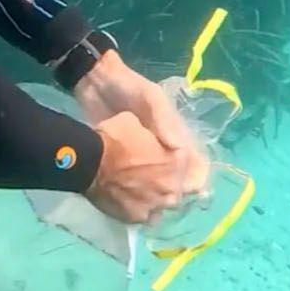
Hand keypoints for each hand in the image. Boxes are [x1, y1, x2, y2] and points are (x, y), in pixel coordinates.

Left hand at [77, 51, 211, 219]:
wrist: (94, 84)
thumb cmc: (128, 87)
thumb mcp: (150, 97)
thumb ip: (165, 120)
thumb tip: (180, 149)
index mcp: (174, 134)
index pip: (193, 161)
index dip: (195, 177)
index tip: (191, 190)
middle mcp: (161, 149)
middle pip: (175, 178)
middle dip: (173, 191)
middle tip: (164, 202)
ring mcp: (141, 156)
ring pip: (154, 183)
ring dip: (154, 195)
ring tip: (149, 206)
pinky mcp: (122, 160)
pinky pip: (132, 181)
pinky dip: (133, 192)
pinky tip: (128, 200)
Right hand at [84, 111, 210, 223]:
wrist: (88, 161)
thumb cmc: (115, 137)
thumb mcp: (138, 123)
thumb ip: (155, 134)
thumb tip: (156, 140)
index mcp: (177, 163)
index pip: (196, 169)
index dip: (188, 165)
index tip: (176, 162)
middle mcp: (171, 189)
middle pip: (180, 190)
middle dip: (171, 184)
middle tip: (156, 177)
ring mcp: (154, 206)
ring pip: (163, 205)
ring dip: (157, 198)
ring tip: (143, 192)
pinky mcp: (136, 218)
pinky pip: (145, 216)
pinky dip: (140, 209)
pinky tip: (131, 201)